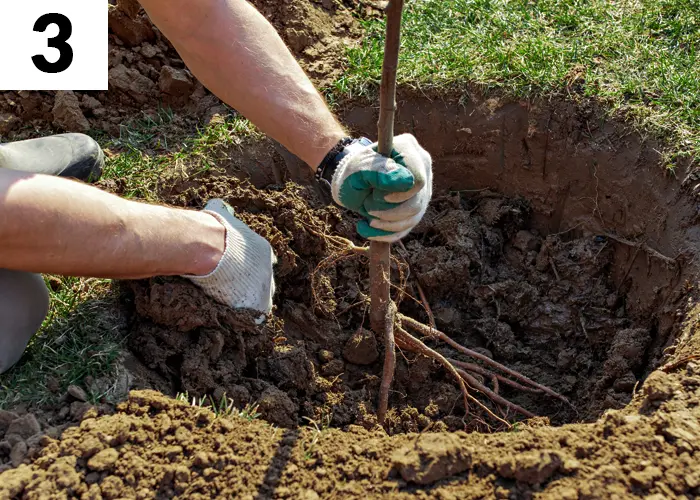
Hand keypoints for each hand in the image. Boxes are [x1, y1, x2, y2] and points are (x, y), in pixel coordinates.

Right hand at [186, 199, 275, 314]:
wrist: (210, 247)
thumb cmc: (212, 229)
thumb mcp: (220, 213)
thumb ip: (222, 211)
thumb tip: (215, 203)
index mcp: (263, 249)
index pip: (263, 262)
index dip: (251, 268)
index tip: (240, 271)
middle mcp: (268, 267)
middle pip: (265, 281)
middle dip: (254, 286)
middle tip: (238, 291)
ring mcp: (265, 286)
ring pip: (263, 298)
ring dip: (251, 302)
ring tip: (238, 306)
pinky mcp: (258, 303)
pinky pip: (257, 315)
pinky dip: (249, 318)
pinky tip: (238, 317)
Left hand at [330, 134, 431, 241]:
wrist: (351, 181)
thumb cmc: (353, 170)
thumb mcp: (359, 169)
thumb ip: (379, 172)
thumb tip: (407, 181)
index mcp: (409, 149)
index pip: (417, 181)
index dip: (399, 195)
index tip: (376, 197)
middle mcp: (422, 167)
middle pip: (417, 202)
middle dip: (389, 213)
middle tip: (367, 207)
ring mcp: (422, 189)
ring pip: (414, 218)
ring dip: (386, 225)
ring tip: (366, 216)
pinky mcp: (417, 207)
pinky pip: (407, 228)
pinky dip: (387, 234)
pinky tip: (369, 228)